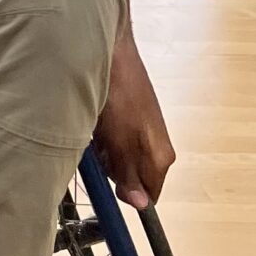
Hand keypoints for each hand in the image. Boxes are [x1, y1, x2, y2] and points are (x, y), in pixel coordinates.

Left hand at [93, 38, 173, 209]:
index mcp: (161, 156)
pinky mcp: (127, 115)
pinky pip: (109, 137)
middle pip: (130, 176)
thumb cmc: (118, 94)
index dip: (127, 194)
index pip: (149, 195)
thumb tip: (142, 205)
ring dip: (101, 150)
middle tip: (100, 150)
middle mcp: (154, 144)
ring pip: (116, 156)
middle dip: (110, 170)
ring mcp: (140, 128)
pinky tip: (93, 119)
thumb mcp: (121, 142)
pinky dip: (98, 133)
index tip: (108, 185)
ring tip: (95, 130)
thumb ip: (130, 174)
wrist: (110, 51)